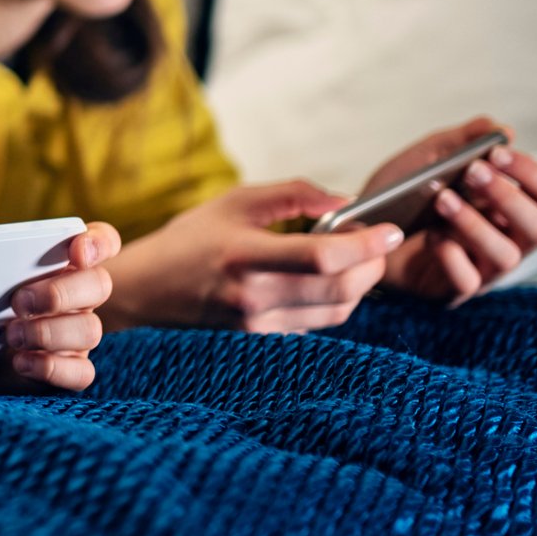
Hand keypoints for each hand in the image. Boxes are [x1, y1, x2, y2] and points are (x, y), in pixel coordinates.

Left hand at [0, 221, 120, 391]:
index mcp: (61, 262)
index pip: (100, 242)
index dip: (98, 242)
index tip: (77, 249)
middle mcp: (77, 296)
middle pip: (99, 284)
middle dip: (60, 292)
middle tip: (18, 301)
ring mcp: (77, 334)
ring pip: (91, 330)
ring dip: (48, 332)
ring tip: (10, 334)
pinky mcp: (69, 369)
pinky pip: (81, 372)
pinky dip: (51, 367)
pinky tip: (20, 362)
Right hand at [102, 182, 401, 332]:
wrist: (146, 290)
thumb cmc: (190, 240)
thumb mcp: (234, 201)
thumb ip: (293, 194)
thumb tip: (346, 201)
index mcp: (244, 255)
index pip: (323, 256)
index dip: (367, 243)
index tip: (390, 230)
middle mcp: (254, 297)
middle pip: (342, 289)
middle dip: (373, 265)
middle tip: (378, 242)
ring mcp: (259, 325)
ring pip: (338, 311)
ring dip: (358, 284)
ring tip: (352, 259)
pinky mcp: (263, 341)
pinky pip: (319, 325)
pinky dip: (334, 302)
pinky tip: (323, 281)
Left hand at [375, 117, 536, 303]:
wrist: (357, 229)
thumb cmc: (403, 195)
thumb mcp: (427, 158)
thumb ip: (462, 141)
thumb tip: (501, 129)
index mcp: (509, 206)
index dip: (531, 173)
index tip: (496, 153)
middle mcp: (507, 238)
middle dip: (508, 197)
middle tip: (471, 173)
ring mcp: (484, 267)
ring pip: (507, 255)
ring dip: (475, 223)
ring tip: (442, 200)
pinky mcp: (455, 289)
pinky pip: (468, 280)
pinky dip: (452, 255)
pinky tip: (432, 236)